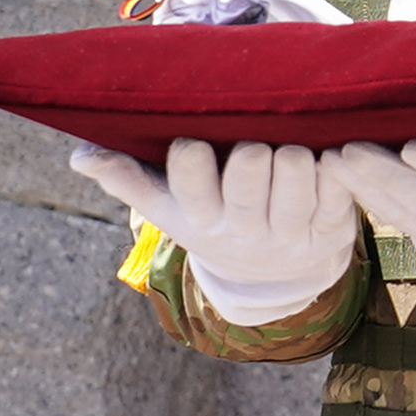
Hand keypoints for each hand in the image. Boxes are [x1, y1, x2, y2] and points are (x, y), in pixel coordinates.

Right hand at [65, 140, 358, 325]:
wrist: (269, 274)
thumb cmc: (209, 217)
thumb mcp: (167, 206)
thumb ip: (124, 177)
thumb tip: (78, 157)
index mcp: (199, 215)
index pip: (189, 178)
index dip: (192, 156)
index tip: (194, 141)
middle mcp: (243, 227)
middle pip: (248, 173)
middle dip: (250, 151)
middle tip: (253, 141)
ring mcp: (289, 231)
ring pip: (296, 179)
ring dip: (293, 156)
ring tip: (288, 145)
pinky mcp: (330, 227)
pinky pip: (337, 191)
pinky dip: (335, 168)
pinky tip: (328, 152)